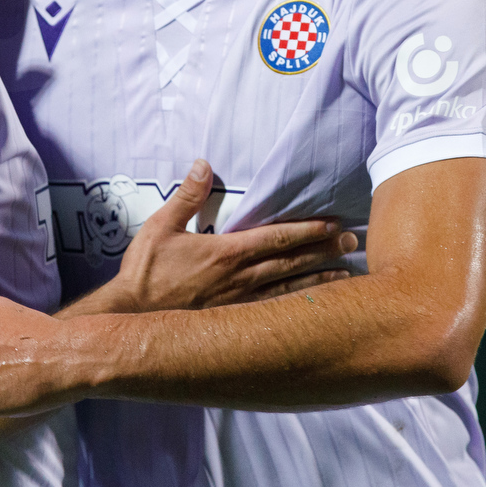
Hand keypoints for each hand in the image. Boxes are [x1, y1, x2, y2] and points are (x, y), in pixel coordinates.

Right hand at [97, 159, 356, 312]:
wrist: (132, 318)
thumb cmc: (145, 272)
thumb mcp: (161, 227)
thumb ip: (187, 196)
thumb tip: (203, 164)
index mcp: (227, 253)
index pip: (276, 238)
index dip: (307, 230)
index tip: (332, 224)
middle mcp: (240, 280)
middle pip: (291, 263)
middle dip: (324, 251)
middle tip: (353, 243)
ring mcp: (240, 304)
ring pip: (289, 290)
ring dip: (319, 279)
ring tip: (347, 273)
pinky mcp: (235, 322)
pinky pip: (275, 313)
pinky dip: (299, 307)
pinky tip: (316, 307)